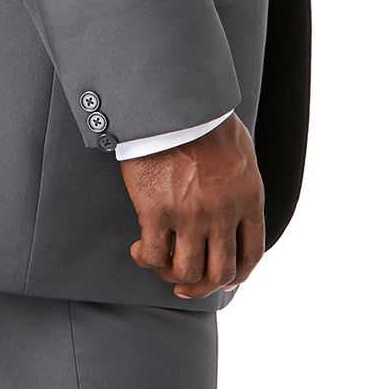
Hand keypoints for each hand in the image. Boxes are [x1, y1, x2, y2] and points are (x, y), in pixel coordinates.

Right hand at [119, 113, 265, 298]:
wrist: (172, 102)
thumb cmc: (204, 120)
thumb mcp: (240, 153)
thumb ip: (241, 186)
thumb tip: (238, 210)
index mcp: (247, 198)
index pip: (251, 254)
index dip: (237, 275)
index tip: (224, 279)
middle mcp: (223, 212)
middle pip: (219, 272)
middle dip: (204, 286)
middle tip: (187, 285)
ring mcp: (190, 215)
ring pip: (186, 271)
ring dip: (172, 275)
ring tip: (161, 263)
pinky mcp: (157, 211)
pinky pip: (152, 254)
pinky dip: (144, 259)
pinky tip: (138, 249)